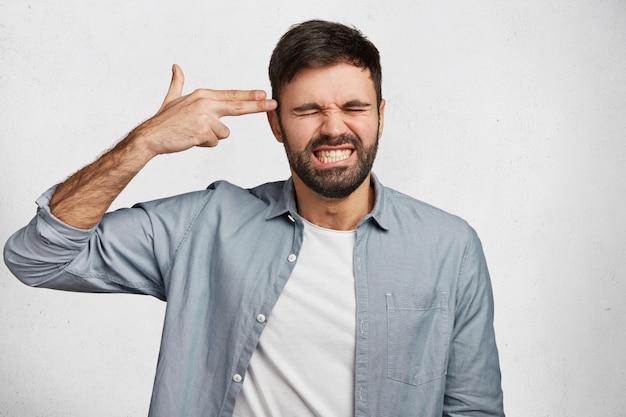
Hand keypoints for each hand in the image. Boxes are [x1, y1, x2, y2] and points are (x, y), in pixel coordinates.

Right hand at [133, 64, 277, 155]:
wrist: (150, 136)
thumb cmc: (164, 120)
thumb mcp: (172, 99)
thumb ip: (177, 83)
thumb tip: (176, 67)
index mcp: (202, 95)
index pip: (231, 95)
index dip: (249, 96)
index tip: (264, 94)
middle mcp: (205, 103)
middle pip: (238, 106)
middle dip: (257, 105)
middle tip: (273, 103)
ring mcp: (204, 117)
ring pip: (224, 133)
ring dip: (211, 137)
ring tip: (194, 133)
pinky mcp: (202, 132)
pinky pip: (214, 142)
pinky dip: (204, 144)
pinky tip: (191, 139)